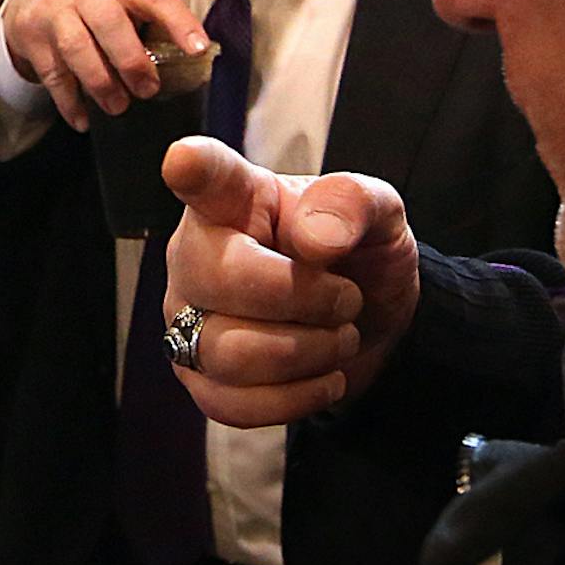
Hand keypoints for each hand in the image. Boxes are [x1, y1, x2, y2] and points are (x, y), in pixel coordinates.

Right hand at [0, 0, 208, 130]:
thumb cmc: (98, 6)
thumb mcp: (126, 1)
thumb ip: (154, 23)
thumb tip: (194, 60)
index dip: (178, 21)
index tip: (198, 49)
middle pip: (108, 21)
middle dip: (130, 59)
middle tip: (148, 90)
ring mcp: (57, 15)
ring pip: (76, 47)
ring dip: (100, 82)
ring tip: (118, 107)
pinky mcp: (34, 40)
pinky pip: (52, 75)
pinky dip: (69, 102)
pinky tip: (83, 120)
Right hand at [160, 137, 419, 427]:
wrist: (368, 323)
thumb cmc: (356, 254)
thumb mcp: (379, 217)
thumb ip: (355, 205)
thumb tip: (315, 239)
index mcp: (234, 199)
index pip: (208, 178)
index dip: (194, 169)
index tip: (187, 160)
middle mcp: (193, 255)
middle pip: (220, 282)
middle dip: (308, 301)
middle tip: (346, 298)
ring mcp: (186, 318)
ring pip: (229, 353)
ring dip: (310, 353)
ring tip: (337, 338)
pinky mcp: (196, 376)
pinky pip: (232, 404)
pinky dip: (296, 398)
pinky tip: (320, 376)